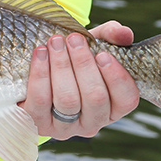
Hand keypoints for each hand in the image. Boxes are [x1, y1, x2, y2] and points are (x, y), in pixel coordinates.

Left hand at [19, 21, 139, 139]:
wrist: (33, 69)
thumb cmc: (71, 59)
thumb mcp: (93, 44)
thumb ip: (111, 35)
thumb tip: (124, 33)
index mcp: (113, 106)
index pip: (127, 99)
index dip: (117, 78)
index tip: (103, 54)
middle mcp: (92, 122)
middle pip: (95, 98)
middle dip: (83, 64)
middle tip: (74, 39)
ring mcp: (65, 127)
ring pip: (68, 100)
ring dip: (61, 66)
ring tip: (55, 41)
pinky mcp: (38, 123)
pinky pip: (41, 101)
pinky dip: (40, 74)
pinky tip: (40, 53)